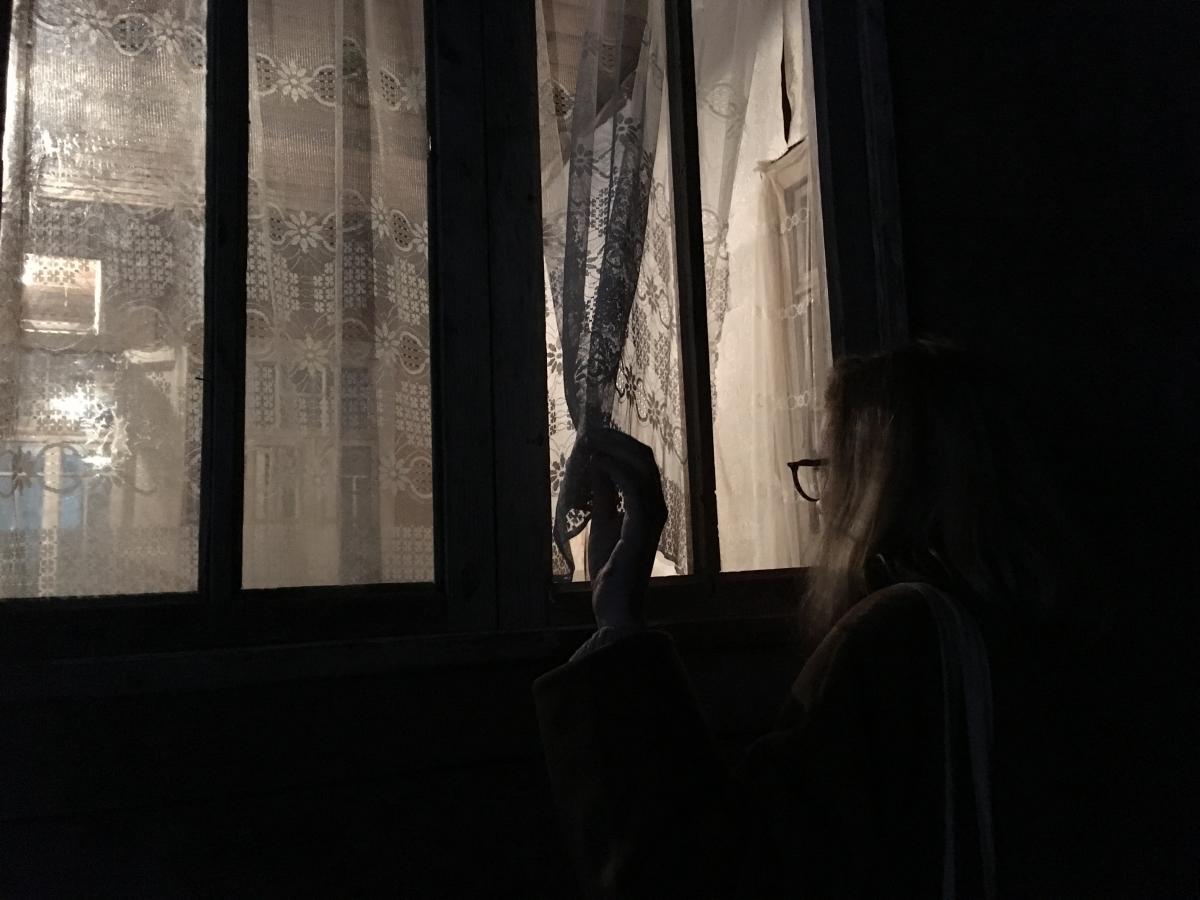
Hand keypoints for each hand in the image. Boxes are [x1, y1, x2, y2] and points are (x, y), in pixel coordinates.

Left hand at [583, 428, 668, 628]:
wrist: (615, 605)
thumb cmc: (611, 569)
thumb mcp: (603, 523)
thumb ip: (604, 495)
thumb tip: (597, 463)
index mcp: (650, 506)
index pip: (642, 462)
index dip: (620, 443)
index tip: (594, 432)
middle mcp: (658, 507)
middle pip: (644, 457)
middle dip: (617, 439)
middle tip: (591, 430)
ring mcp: (654, 516)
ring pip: (641, 466)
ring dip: (614, 449)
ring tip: (591, 440)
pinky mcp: (643, 525)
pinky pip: (632, 486)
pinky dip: (614, 469)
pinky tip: (596, 462)